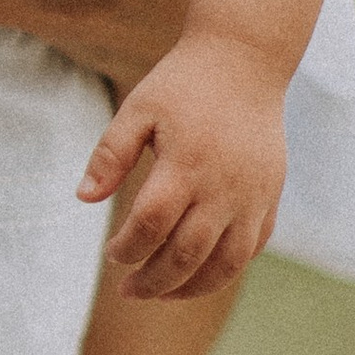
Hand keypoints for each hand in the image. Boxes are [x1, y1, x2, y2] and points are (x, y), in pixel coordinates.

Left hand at [84, 35, 285, 299]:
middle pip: (187, 255)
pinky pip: (253, 246)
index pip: (151, 226)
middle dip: (153, 281)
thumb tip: (83, 198)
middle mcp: (224, 186)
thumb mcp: (138, 108)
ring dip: (192, 288)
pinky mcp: (271, 194)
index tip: (112, 254)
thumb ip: (110, 154)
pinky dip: (227, 268)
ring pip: (226, 263)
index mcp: (186, 164)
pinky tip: (200, 274)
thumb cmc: (183, 84)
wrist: (245, 59)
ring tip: (162, 294)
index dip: (127, 249)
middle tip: (128, 290)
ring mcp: (253, 194)